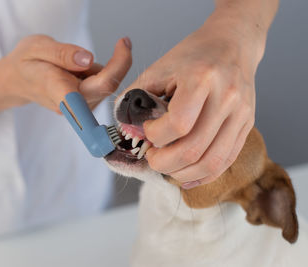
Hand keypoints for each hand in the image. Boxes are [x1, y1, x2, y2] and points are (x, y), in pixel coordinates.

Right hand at [0, 35, 131, 111]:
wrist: (18, 81)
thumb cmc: (26, 63)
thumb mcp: (37, 47)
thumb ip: (62, 53)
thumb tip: (88, 59)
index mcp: (57, 89)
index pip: (92, 88)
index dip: (115, 69)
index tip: (123, 46)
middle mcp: (71, 104)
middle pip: (107, 86)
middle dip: (119, 62)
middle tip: (122, 41)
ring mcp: (79, 108)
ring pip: (106, 86)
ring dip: (103, 69)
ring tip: (75, 62)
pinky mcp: (86, 106)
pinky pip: (102, 87)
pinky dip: (98, 74)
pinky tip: (79, 72)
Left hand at [128, 18, 264, 188]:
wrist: (232, 44)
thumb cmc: (192, 55)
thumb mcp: (158, 68)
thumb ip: (137, 97)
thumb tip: (124, 129)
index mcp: (202, 78)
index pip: (177, 124)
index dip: (154, 136)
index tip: (146, 131)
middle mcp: (226, 98)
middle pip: (193, 150)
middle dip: (163, 163)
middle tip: (151, 157)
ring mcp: (240, 114)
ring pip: (211, 163)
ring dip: (181, 173)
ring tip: (165, 167)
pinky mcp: (246, 126)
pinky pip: (226, 162)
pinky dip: (203, 175)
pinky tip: (185, 175)